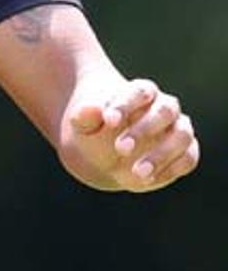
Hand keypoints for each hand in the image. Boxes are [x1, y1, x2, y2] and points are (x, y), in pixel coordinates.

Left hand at [60, 78, 199, 191]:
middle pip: (164, 112)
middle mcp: (164, 107)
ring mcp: (178, 129)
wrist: (104, 152)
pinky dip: (172, 169)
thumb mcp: (83, 124)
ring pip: (181, 135)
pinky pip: (188, 158)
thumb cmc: (96, 131)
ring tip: (137, 173)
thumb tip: (90, 109)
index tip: (108, 120)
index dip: (126, 104)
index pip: (139, 91)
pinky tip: (149, 179)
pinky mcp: (184, 152)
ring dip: (161, 154)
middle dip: (144, 130)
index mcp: (140, 92)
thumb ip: (85, 116)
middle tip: (120, 148)